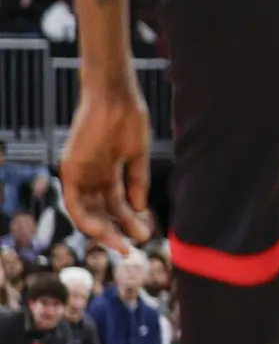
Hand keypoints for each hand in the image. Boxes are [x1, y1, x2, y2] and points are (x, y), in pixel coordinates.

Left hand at [60, 79, 153, 255]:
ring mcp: (80, 173)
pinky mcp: (70, 169)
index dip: (128, 221)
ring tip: (120, 243)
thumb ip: (136, 181)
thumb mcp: (137, 154)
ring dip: (101, 230)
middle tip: (132, 248)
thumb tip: (140, 208)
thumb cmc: (129, 118)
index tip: (145, 235)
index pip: (116, 204)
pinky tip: (102, 229)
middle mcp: (91, 176)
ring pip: (86, 211)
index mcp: (108, 171)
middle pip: (101, 212)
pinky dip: (85, 217)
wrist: (115, 95)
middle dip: (117, 231)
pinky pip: (73, 201)